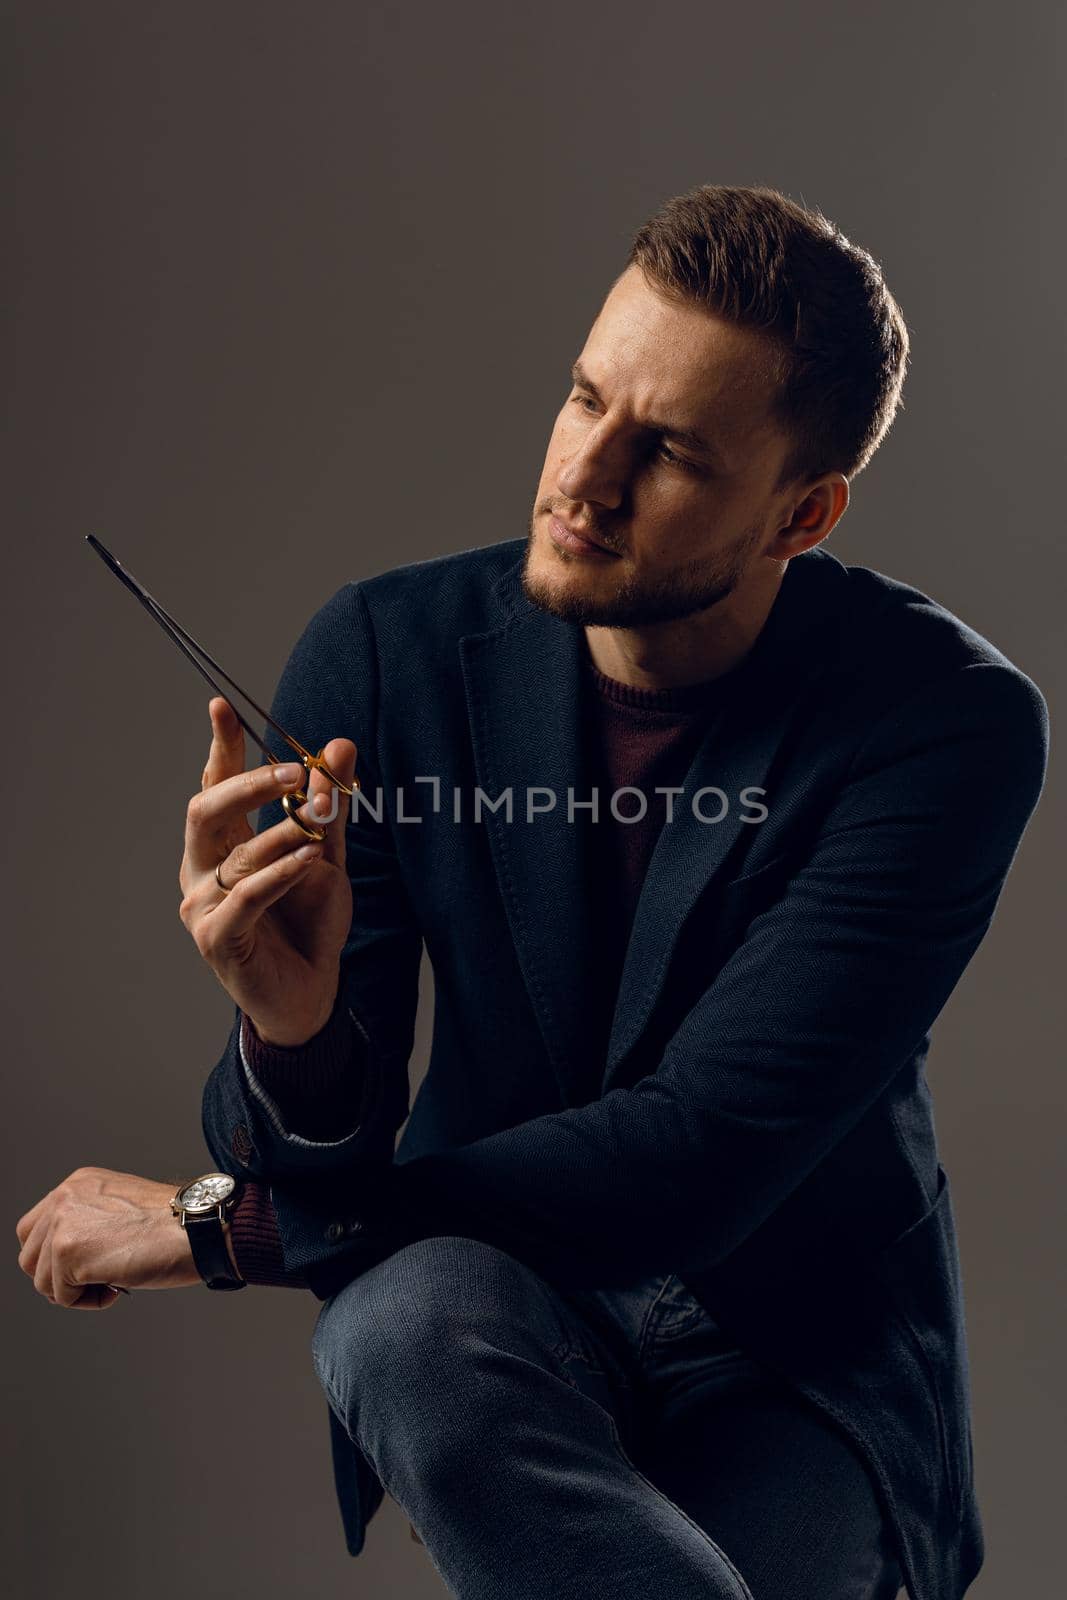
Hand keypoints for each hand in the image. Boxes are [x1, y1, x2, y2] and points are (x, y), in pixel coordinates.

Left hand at [15, 1167, 202, 1309]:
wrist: (198, 1229)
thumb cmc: (175, 1225)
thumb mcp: (122, 1208)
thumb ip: (90, 1221)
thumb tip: (72, 1257)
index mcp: (78, 1184)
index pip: (36, 1229)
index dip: (56, 1257)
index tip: (88, 1264)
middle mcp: (64, 1197)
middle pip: (30, 1257)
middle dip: (60, 1277)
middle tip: (99, 1277)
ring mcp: (63, 1223)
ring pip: (42, 1281)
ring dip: (77, 1291)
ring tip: (114, 1278)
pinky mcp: (67, 1252)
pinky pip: (62, 1297)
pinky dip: (89, 1301)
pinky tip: (118, 1284)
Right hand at [179, 696, 357, 1045]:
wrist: (310, 994)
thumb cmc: (309, 924)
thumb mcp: (329, 856)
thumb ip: (329, 806)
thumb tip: (339, 746)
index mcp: (220, 844)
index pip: (214, 785)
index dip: (219, 747)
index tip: (223, 706)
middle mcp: (201, 869)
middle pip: (206, 809)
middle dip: (250, 783)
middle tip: (295, 770)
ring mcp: (202, 904)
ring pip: (238, 853)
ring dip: (283, 834)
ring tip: (318, 826)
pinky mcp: (217, 938)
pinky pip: (248, 896)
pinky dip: (280, 875)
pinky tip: (309, 861)